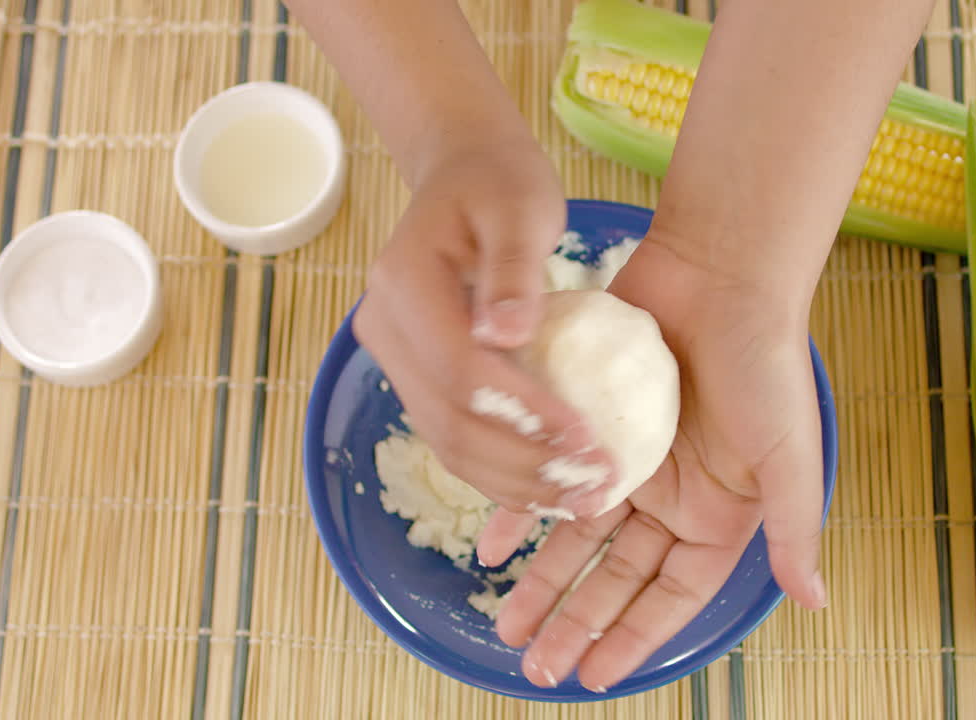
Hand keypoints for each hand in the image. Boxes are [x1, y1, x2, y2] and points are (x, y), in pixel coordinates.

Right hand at [352, 141, 618, 517]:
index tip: (585, 438)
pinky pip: (453, 436)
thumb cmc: (500, 183)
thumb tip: (508, 335)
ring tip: (579, 500)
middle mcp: (384, 328)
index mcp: (403, 283)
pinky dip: (500, 470)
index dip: (521, 413)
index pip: (459, 370)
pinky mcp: (415, 377)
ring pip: (446, 442)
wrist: (464, 176)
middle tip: (592, 486)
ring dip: (513, 482)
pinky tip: (551, 488)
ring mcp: (394, 358)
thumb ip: (515, 269)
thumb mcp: (520, 207)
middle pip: (448, 420)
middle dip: (522, 463)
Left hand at [482, 236, 829, 690]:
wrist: (719, 270)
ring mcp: (626, 460)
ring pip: (575, 537)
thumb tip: (817, 601)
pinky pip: (548, 477)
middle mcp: (669, 496)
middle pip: (615, 576)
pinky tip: (490, 546)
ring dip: (541, 581)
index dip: (634, 637)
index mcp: (717, 514)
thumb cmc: (764, 361)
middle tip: (537, 668)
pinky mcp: (587, 423)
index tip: (596, 677)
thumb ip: (793, 528)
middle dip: (576, 622)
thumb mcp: (787, 453)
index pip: (670, 595)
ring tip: (505, 626)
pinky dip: (520, 510)